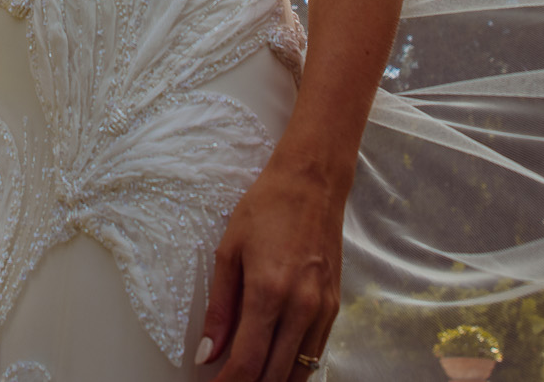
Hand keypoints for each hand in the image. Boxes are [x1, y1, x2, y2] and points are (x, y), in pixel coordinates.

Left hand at [199, 157, 343, 380]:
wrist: (313, 182)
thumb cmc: (267, 208)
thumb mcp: (229, 252)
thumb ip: (220, 308)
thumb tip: (208, 352)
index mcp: (269, 292)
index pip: (247, 362)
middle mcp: (302, 307)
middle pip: (275, 376)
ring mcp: (323, 309)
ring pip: (300, 372)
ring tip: (249, 378)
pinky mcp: (335, 306)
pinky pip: (316, 353)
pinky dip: (295, 367)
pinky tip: (276, 364)